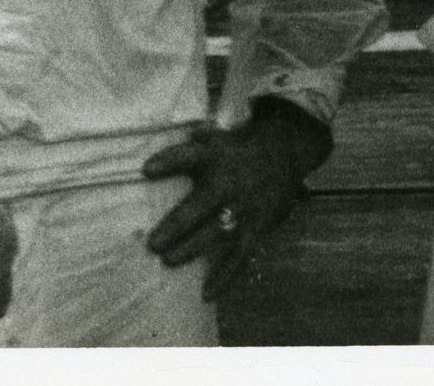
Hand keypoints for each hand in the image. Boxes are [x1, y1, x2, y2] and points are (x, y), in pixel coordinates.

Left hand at [141, 103, 328, 299]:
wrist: (286, 153)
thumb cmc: (239, 149)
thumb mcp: (218, 138)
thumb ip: (192, 144)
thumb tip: (161, 153)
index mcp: (217, 155)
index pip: (190, 156)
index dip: (169, 162)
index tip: (147, 170)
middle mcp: (229, 182)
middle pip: (200, 204)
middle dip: (177, 225)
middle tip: (153, 243)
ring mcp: (244, 207)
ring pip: (216, 232)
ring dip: (192, 248)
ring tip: (168, 260)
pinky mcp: (257, 227)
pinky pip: (240, 255)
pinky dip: (224, 276)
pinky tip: (206, 294)